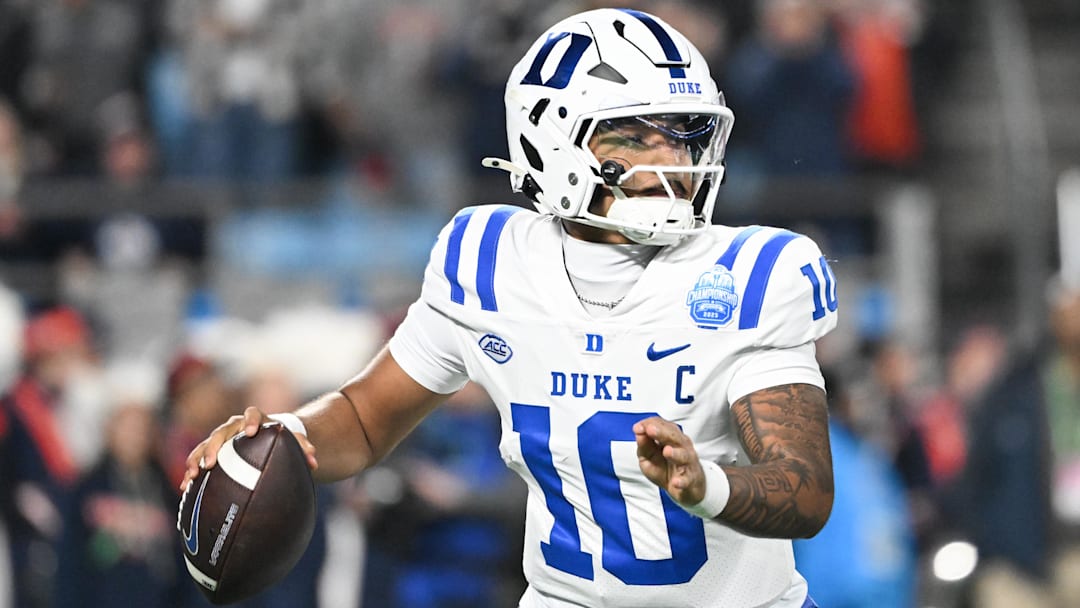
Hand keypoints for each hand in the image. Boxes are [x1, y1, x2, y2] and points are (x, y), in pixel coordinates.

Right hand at [180, 406, 317, 491]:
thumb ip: (303, 448)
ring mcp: (221, 438)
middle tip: (211, 462)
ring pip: (204, 445)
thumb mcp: (292, 440)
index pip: (252, 414)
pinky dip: (191, 471)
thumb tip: (314, 461)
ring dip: (196, 459)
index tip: (251, 432)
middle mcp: (235, 426)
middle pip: (221, 431)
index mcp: (256, 419)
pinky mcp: (212, 451)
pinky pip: (198, 459)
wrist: (266, 437)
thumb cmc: (280, 439)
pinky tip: (184, 486)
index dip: (251, 421)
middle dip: (214, 445)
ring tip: (192, 475)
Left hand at [633, 416, 705, 505]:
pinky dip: (682, 481)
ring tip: (667, 451)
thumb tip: (638, 433)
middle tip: (650, 430)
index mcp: (671, 438)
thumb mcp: (649, 457)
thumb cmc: (665, 468)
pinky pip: (687, 480)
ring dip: (675, 453)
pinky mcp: (691, 479)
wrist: (685, 488)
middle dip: (662, 432)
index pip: (661, 425)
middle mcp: (682, 446)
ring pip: (683, 456)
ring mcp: (687, 463)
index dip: (649, 424)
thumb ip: (644, 445)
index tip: (637, 428)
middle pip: (673, 436)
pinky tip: (676, 482)